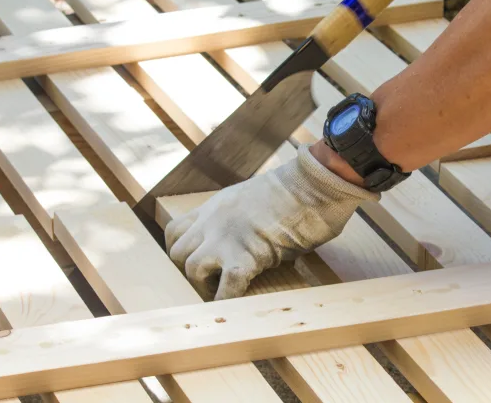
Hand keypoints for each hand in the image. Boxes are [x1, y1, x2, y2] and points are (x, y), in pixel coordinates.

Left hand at [165, 145, 378, 300]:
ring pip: (192, 269)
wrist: (315, 184)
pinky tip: (238, 306)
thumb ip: (243, 218)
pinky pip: (225, 288)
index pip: (175, 230)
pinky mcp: (245, 257)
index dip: (183, 250)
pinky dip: (229, 300)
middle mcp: (213, 221)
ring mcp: (225, 239)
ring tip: (225, 291)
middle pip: (177, 252)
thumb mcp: (257, 198)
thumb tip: (253, 238)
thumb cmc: (299, 189)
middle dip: (190, 271)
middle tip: (212, 282)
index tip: (196, 261)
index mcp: (216, 205)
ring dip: (206, 285)